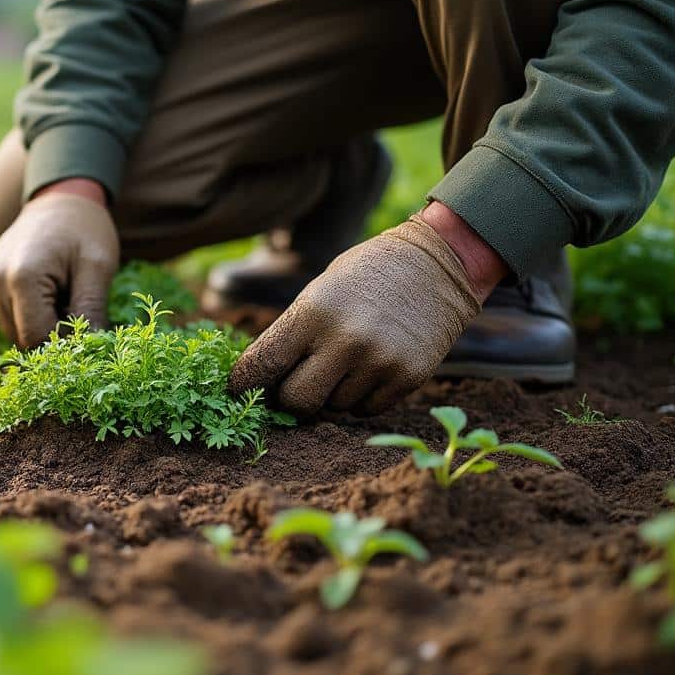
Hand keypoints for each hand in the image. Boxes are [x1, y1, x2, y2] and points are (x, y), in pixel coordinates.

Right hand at [0, 180, 119, 348]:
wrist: (61, 197)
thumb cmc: (84, 229)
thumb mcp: (98, 267)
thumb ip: (91, 311)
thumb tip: (93, 350)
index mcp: (21, 276)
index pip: (35, 337)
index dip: (63, 344)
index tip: (87, 330)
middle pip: (22, 337)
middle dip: (53, 336)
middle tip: (79, 309)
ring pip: (14, 331)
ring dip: (42, 325)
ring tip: (64, 296)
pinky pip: (8, 316)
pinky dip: (30, 315)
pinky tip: (50, 293)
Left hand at [228, 213, 483, 414]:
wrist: (438, 264)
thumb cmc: (365, 276)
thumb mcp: (319, 291)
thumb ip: (291, 334)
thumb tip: (256, 381)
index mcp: (314, 311)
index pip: (263, 363)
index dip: (244, 383)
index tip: (236, 389)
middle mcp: (346, 339)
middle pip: (297, 401)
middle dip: (290, 400)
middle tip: (296, 385)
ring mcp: (379, 361)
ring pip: (334, 408)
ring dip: (332, 394)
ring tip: (347, 360)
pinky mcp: (408, 377)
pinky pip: (366, 410)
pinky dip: (361, 398)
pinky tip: (370, 368)